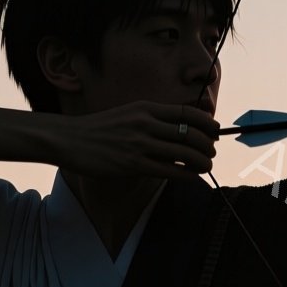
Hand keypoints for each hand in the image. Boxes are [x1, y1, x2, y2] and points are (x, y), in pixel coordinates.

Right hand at [49, 102, 219, 179]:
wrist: (70, 139)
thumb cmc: (100, 129)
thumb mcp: (129, 113)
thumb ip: (152, 119)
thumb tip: (179, 129)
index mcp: (146, 108)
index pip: (187, 112)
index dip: (207, 122)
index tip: (215, 131)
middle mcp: (146, 123)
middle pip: (191, 133)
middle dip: (208, 145)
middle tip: (211, 152)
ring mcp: (140, 144)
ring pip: (184, 153)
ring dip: (201, 162)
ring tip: (206, 166)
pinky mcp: (133, 165)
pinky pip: (170, 171)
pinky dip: (187, 175)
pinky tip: (193, 177)